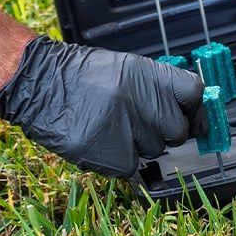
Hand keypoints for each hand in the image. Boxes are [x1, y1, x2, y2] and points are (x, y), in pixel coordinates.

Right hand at [0, 36, 207, 176]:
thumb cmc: (81, 75)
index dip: (196, 109)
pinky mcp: (109, 154)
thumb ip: (155, 87)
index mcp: (147, 75)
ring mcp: (125, 128)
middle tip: (145, 126)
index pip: (193, 93)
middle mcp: (141, 100)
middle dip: (167, 132)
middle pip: (178, 130)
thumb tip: (185, 109)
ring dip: (140, 145)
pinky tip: (103, 143)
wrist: (39, 84)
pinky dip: (120, 160)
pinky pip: (131, 167)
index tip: (194, 118)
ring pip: (155, 150)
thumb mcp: (124, 68)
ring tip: (114, 128)